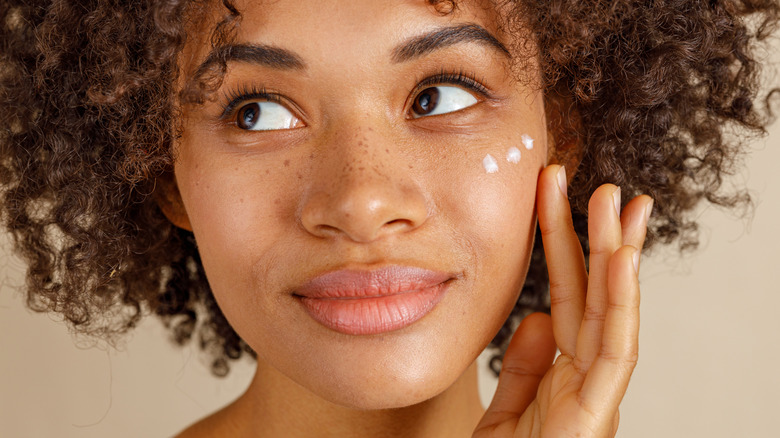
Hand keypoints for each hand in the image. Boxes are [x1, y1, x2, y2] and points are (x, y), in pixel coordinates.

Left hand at [474, 165, 652, 437]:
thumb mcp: (505, 414)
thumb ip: (524, 370)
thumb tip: (539, 318)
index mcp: (565, 376)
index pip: (568, 299)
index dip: (565, 247)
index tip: (557, 197)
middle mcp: (586, 383)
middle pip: (594, 299)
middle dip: (599, 240)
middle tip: (604, 186)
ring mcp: (595, 400)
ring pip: (614, 316)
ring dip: (618, 258)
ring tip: (621, 205)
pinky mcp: (593, 420)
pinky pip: (612, 355)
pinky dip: (620, 306)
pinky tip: (621, 262)